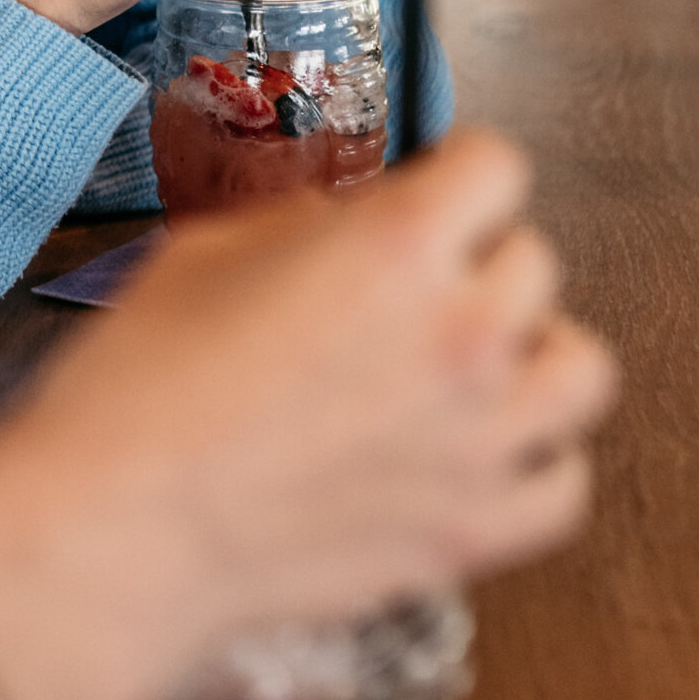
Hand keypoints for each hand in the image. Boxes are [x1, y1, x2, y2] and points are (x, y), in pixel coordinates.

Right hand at [0, 127, 616, 699]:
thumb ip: (300, 227)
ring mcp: (479, 442)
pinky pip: (564, 484)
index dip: (457, 171)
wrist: (117, 523)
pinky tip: (478, 449)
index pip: (496, 167)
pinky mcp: (473, 532)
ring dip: (533, 351)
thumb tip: (342, 231)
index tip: (436, 189)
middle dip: (476, 260)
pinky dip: (535, 461)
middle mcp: (459, 336)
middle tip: (421, 283)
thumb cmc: (138, 386)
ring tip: (476, 361)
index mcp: (394, 247)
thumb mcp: (202, 252)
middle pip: (534, 262)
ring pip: (581, 368)